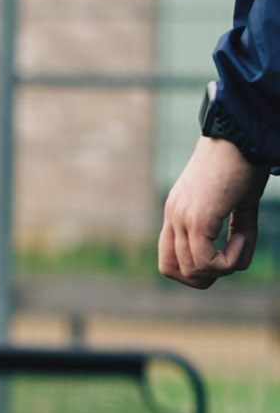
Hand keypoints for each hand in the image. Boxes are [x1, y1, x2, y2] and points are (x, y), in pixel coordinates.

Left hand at [158, 137, 267, 287]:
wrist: (241, 135)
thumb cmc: (242, 163)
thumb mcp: (238, 203)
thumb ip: (235, 230)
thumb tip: (239, 261)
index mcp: (177, 214)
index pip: (168, 260)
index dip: (194, 269)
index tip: (222, 255)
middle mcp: (173, 217)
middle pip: (172, 271)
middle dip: (204, 276)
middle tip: (232, 258)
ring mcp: (182, 218)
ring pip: (194, 269)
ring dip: (225, 266)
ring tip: (244, 239)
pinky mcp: (198, 217)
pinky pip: (206, 259)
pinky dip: (230, 259)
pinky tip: (244, 236)